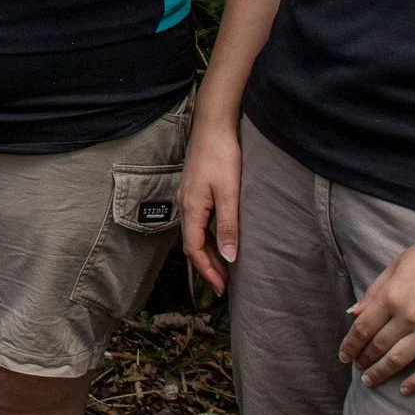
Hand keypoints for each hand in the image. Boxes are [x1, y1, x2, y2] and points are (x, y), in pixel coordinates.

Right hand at [178, 118, 243, 294]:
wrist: (213, 125)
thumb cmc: (222, 156)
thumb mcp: (230, 193)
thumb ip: (228, 226)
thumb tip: (230, 257)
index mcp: (191, 209)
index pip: (195, 250)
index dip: (208, 272)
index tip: (222, 288)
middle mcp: (185, 206)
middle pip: (192, 245)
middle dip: (208, 267)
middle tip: (224, 285)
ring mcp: (188, 197)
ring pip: (195, 234)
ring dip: (208, 253)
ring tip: (225, 267)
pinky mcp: (194, 190)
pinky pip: (198, 222)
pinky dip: (208, 237)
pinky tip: (220, 238)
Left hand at [339, 213, 414, 392]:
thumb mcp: (398, 263)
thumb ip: (375, 290)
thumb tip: (353, 313)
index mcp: (392, 295)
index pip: (362, 328)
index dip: (350, 345)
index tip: (343, 356)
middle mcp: (409, 315)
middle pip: (378, 346)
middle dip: (364, 360)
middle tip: (357, 368)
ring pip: (400, 360)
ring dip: (382, 373)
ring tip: (371, 381)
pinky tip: (406, 390)